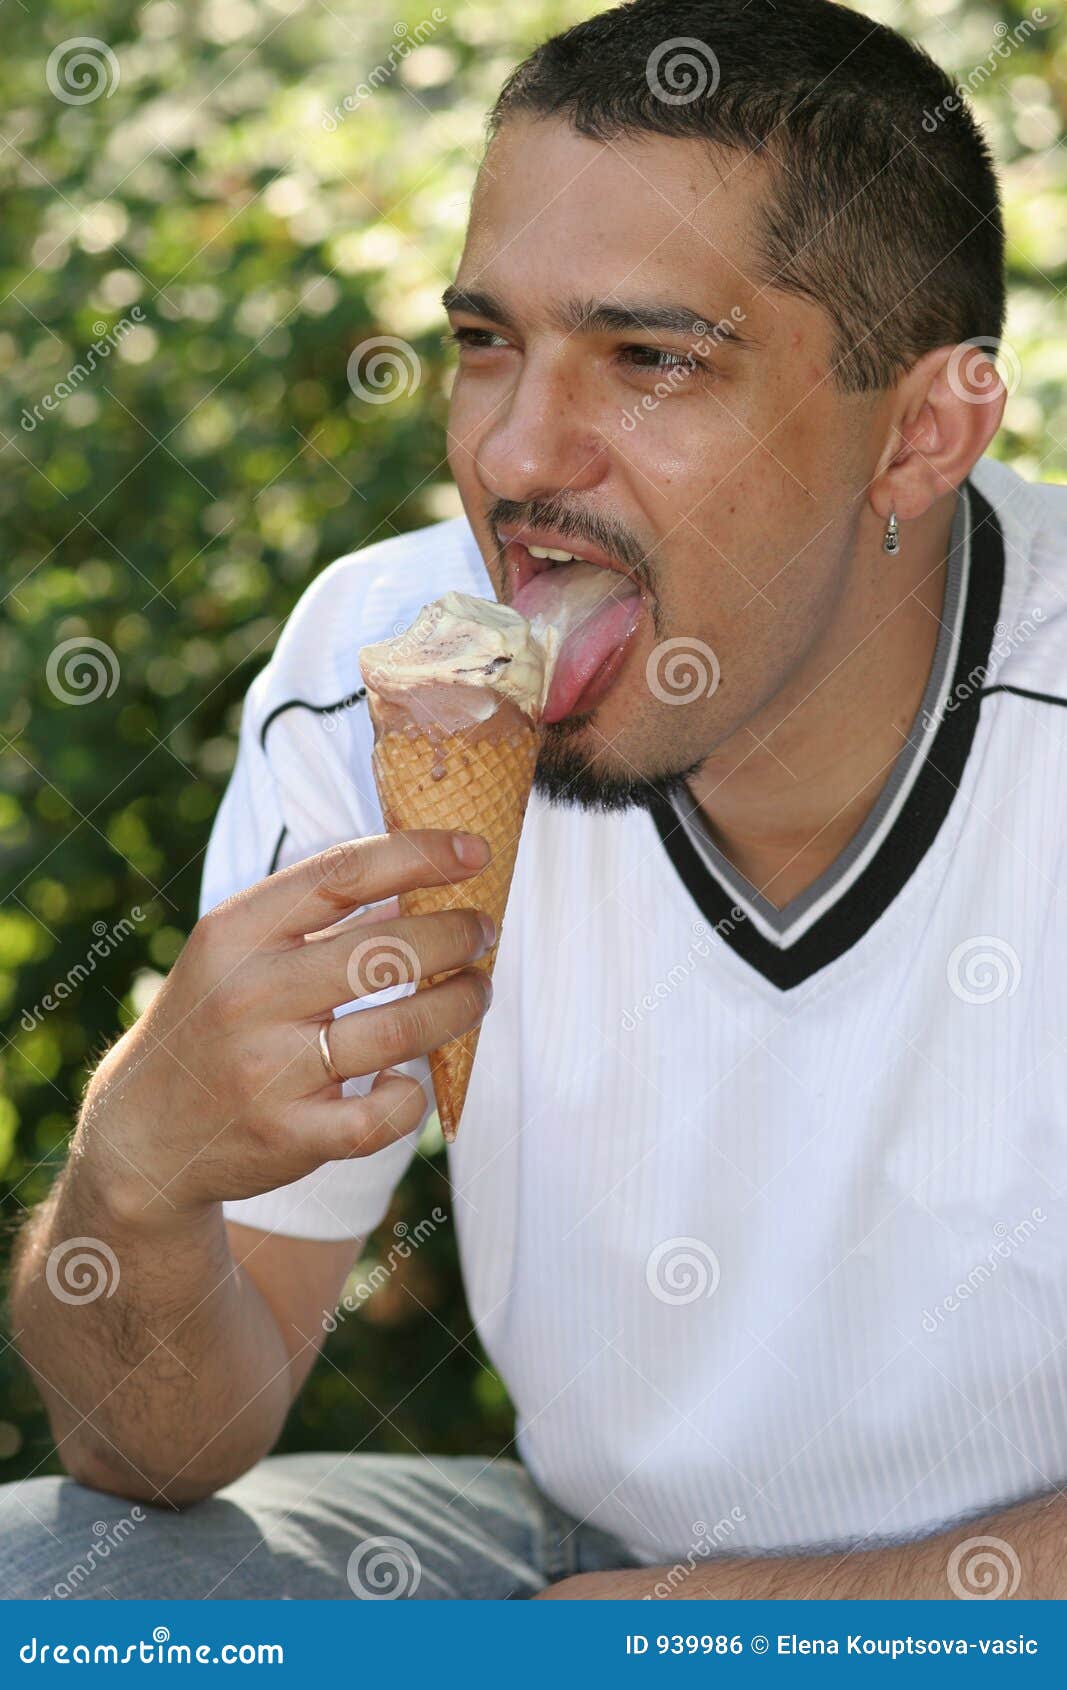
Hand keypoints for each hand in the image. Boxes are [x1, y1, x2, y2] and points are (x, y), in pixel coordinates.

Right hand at [77, 829, 494, 1225]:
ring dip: (459, 1005)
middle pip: (386, 952)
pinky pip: (387, 1115)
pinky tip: (414, 1076)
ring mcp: (267, 1071)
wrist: (147, 1131)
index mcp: (235, 932)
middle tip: (483, 931)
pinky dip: (415, 1094)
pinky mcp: (290, 1136)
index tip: (476, 852)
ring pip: (401, 1031)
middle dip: (456, 935)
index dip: (420, 856)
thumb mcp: (236, 949)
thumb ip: (314, 913)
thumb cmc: (215, 1020)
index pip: (342, 872)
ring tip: (476, 991)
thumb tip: (423, 877)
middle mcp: (247, 996)